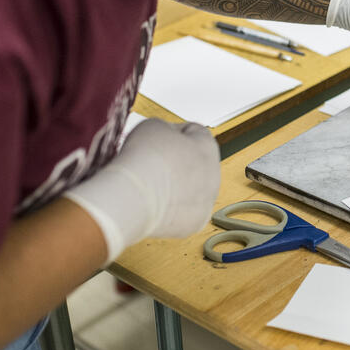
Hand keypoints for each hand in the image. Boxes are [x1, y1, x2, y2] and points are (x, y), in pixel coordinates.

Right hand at [62, 118, 220, 263]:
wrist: (134, 197)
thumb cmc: (144, 160)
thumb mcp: (152, 126)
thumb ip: (165, 129)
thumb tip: (164, 139)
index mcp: (208, 146)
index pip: (195, 134)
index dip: (174, 133)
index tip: (159, 139)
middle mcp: (214, 174)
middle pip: (196, 164)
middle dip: (178, 163)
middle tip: (153, 164)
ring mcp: (207, 201)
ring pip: (192, 191)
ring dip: (176, 188)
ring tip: (151, 186)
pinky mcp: (194, 224)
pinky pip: (184, 214)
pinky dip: (171, 210)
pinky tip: (154, 204)